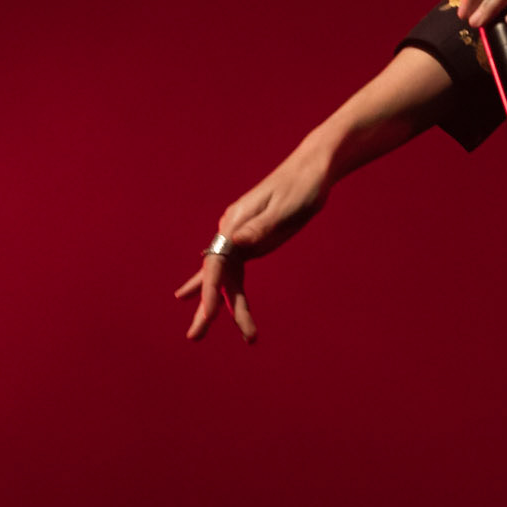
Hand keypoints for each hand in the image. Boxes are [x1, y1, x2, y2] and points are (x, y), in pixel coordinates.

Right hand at [174, 145, 330, 344]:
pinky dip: (231, 291)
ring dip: (226, 305)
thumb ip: (260, 227)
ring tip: (224, 334)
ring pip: (227, 277)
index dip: (209, 291)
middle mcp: (232, 230)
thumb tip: (233, 242)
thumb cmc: (301, 186)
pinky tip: (221, 306)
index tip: (207, 315)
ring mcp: (241, 236)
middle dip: (207, 307)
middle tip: (194, 337)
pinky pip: (237, 271)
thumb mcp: (284, 208)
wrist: (313, 169)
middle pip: (216, 275)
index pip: (216, 263)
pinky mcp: (253, 240)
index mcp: (234, 222)